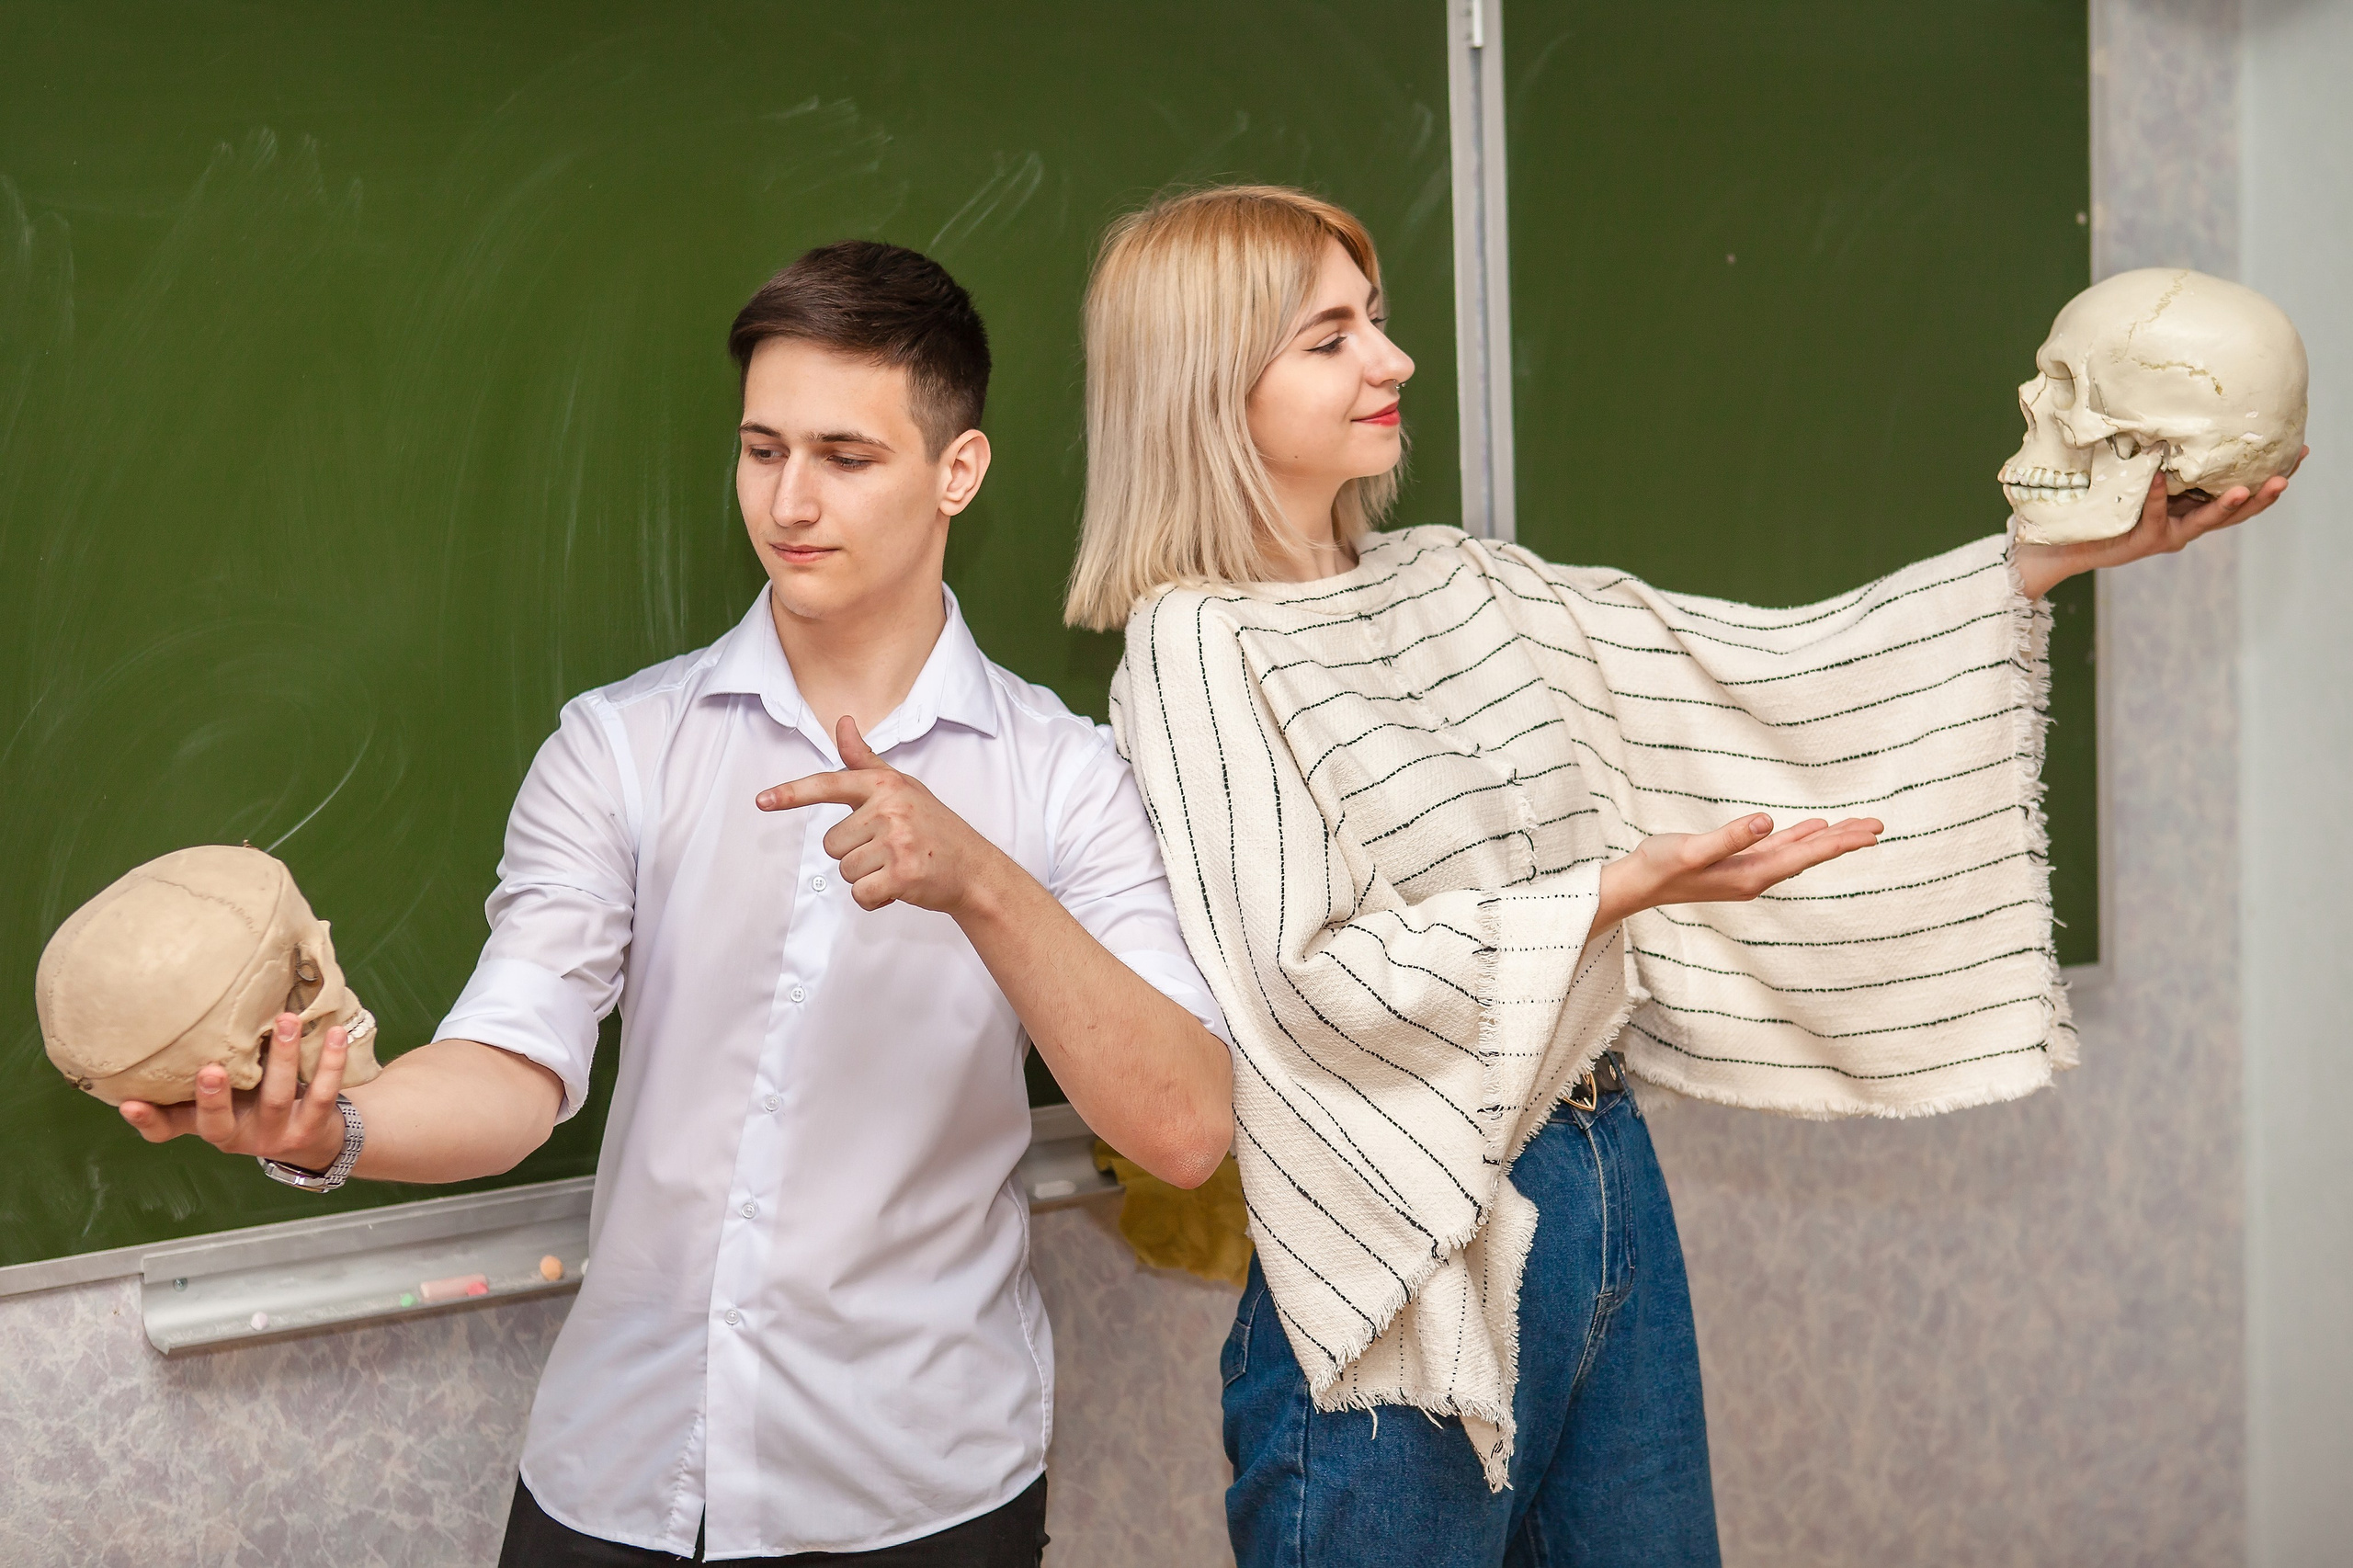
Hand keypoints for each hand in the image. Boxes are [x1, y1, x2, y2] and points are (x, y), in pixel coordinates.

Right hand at [119, 1012, 352, 1170]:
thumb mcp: (226, 1094)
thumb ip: (207, 1066)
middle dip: (213, 1098)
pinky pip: (321, 1094)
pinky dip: (329, 1063)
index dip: (148, 1121)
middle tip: (210, 1069)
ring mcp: (274, 1135)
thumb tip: (185, 1009)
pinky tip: (333, 1033)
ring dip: (281, 1058)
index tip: (129, 1103)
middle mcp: (236, 1135)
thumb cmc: (256, 1101)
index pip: (168, 1129)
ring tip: (286, 1020)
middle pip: (219, 1122)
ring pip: (276, 1098)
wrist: (315, 1137)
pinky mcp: (311, 1128)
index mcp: (206, 1124)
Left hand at [755, 716, 1004, 914]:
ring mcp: (897, 840)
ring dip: (867, 877)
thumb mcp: (902, 788)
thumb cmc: (935, 827)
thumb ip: (865, 761)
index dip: (792, 794)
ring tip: (898, 866)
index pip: (829, 784)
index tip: (761, 801)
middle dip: (856, 855)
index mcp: (886, 784)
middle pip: (832, 844)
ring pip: (845, 870)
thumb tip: (842, 723)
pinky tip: (900, 886)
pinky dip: (875, 898)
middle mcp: (890, 808)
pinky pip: (860, 894)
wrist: (974, 868)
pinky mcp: (903, 873)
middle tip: (891, 850)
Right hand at [1595, 813, 1882, 928]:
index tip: (1870, 833)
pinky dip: (1801, 838)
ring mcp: (1749, 871)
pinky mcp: (1739, 863)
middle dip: (1845, 840)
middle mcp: (1756, 876)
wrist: (1637, 885)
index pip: (1805, 855)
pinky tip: (1814, 829)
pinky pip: (1780, 849)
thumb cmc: (1659, 867)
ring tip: (1859, 827)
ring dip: (1829, 840)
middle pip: (1810, 856)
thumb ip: (1730, 837)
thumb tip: (1767, 821)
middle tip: (1879, 826)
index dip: (1839, 842)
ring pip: (1799, 852)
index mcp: (1750, 875)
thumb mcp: (1690, 850)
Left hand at [2013, 446, 2305, 598]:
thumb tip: (2167, 403)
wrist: (2063, 541)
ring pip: (2205, 521)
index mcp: (2192, 505)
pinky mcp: (2141, 541)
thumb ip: (2157, 450)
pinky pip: (2153, 516)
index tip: (2299, 452)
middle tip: (2287, 475)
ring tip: (2245, 489)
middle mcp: (2185, 522)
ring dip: (2226, 505)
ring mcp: (2165, 534)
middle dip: (2264, 493)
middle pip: (2236, 511)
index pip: (2241, 489)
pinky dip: (2159, 496)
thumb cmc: (2101, 501)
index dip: (2270, 475)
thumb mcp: (2136, 472)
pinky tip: (2161, 477)